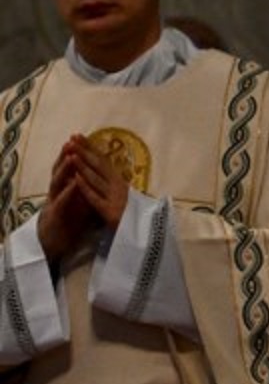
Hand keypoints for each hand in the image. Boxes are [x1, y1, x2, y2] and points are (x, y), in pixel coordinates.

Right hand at [37, 139, 101, 260]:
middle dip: (67, 155)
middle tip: (72, 140)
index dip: (74, 154)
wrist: (53, 245)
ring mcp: (53, 202)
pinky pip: (61, 202)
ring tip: (72, 156)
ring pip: (57, 182)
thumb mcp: (80, 201)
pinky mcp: (54, 215)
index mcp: (64, 188)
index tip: (81, 138)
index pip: (69, 168)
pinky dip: (68, 191)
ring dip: (65, 169)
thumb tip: (101, 173)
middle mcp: (57, 192)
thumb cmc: (68, 221)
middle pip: (61, 170)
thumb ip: (86, 187)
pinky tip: (73, 183)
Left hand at [65, 134, 129, 229]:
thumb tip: (108, 176)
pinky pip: (95, 198)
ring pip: (96, 179)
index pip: (104, 162)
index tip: (80, 137)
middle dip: (85, 151)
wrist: (147, 238)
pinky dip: (85, 187)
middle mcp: (119, 187)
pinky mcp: (111, 213)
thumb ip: (117, 189)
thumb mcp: (126, 201)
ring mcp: (115, 199)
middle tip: (73, 137)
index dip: (91, 148)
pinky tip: (76, 178)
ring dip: (83, 165)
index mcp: (122, 184)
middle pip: (100, 166)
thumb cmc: (136, 221)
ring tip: (71, 152)